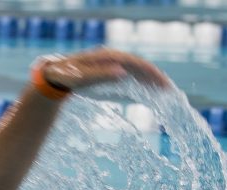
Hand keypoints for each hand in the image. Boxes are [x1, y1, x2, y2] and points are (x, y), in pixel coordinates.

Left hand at [40, 48, 169, 91]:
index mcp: (109, 57)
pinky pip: (130, 79)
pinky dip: (141, 86)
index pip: (136, 63)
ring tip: (165, 93)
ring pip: (137, 73)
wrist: (56, 75)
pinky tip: (149, 95)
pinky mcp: (111, 75)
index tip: (163, 82)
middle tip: (170, 91)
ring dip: (151, 82)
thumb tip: (122, 72)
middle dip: (156, 78)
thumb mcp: (80, 77)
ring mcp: (114, 67)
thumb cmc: (67, 75)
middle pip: (140, 67)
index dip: (151, 72)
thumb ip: (100, 75)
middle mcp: (114, 60)